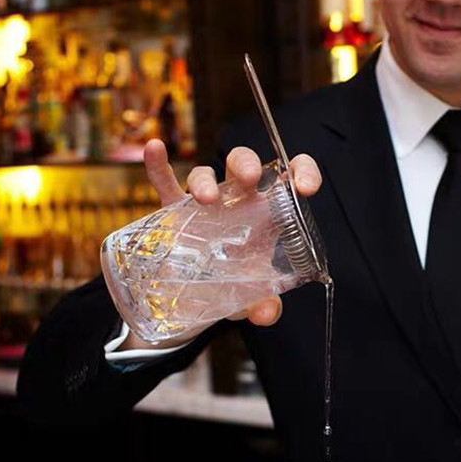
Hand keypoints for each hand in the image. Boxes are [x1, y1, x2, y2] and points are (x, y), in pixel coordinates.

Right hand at [144, 138, 321, 326]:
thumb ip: (264, 305)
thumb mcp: (251, 299)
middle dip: (247, 164)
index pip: (289, 179)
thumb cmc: (233, 287)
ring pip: (206, 173)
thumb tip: (267, 313)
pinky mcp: (172, 212)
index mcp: (266, 213)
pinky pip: (164, 184)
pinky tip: (155, 148)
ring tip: (206, 198)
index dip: (302, 171)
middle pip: (243, 165)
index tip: (305, 186)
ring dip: (205, 179)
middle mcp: (237, 201)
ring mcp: (204, 204)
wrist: (195, 300)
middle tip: (250, 180)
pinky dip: (158, 166)